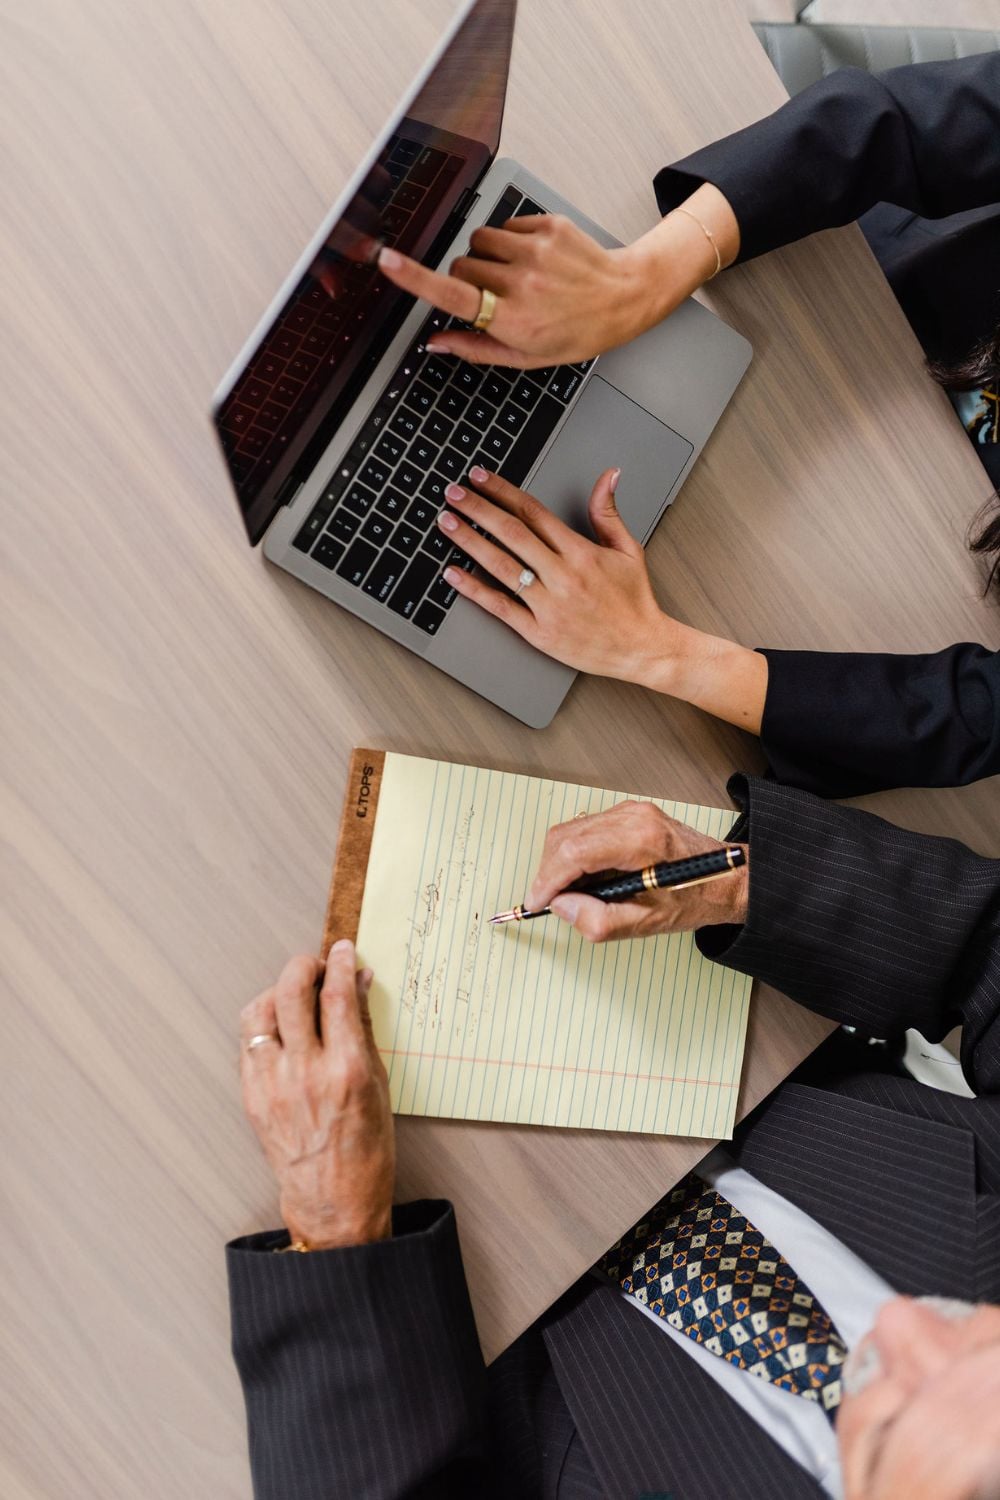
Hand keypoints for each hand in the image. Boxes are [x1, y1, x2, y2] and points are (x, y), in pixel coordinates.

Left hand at [239, 941, 394, 1248]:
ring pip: (260, 1012)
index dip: (339, 963)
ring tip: (294, 995)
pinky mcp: (252, 1097)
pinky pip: (249, 1043)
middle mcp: (305, 1073)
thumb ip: (364, 1030)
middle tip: (316, 964)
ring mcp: (273, 1085)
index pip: (336, 995)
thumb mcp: (379, 1084)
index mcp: (346, 1070)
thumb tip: (358, 984)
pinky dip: (265, 1024)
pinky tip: (281, 1027)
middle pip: (291, 992)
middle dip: (304, 966)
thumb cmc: (366, 1149)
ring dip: (277, 992)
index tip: (343, 951)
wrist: (333, 1201)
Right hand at [376, 183, 739, 368]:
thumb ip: (475, 348)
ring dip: (487, 256)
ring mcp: (535, 250)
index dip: (415, 278)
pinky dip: (511, 241)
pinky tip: (535, 260)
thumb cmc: (574, 334)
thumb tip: (434, 342)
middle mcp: (521, 282)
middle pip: (461, 265)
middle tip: (497, 296)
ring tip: (517, 276)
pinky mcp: (546, 225)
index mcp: (512, 320)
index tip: (387, 261)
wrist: (623, 299)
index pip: (453, 295)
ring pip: (479, 241)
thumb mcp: (525, 357)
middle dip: (468, 278)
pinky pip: (505, 225)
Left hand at [437, 466, 767, 731]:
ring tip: (446, 523)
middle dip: (478, 510)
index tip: (480, 478)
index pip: (533, 512)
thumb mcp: (628, 550)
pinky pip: (500, 607)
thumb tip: (608, 475)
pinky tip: (453, 573)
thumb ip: (608, 512)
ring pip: (501, 566)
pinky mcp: (539, 633)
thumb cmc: (633, 601)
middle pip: (511, 533)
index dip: (502, 491)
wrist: (642, 649)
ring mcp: (548, 605)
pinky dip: (474, 589)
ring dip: (469, 542)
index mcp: (580, 552)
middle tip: (453, 493)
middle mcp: (562, 576)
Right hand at [526, 802, 747, 941]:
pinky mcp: (630, 814)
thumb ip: (598, 920)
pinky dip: (576, 854)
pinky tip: (588, 878)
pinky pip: (587, 830)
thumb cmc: (696, 897)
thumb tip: (562, 907)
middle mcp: (633, 817)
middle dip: (549, 872)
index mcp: (639, 840)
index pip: (573, 853)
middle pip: (566, 838)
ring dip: (561, 863)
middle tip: (549, 902)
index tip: (536, 902)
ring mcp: (631, 811)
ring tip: (570, 893)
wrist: (728, 878)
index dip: (547, 880)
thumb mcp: (647, 922)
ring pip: (572, 831)